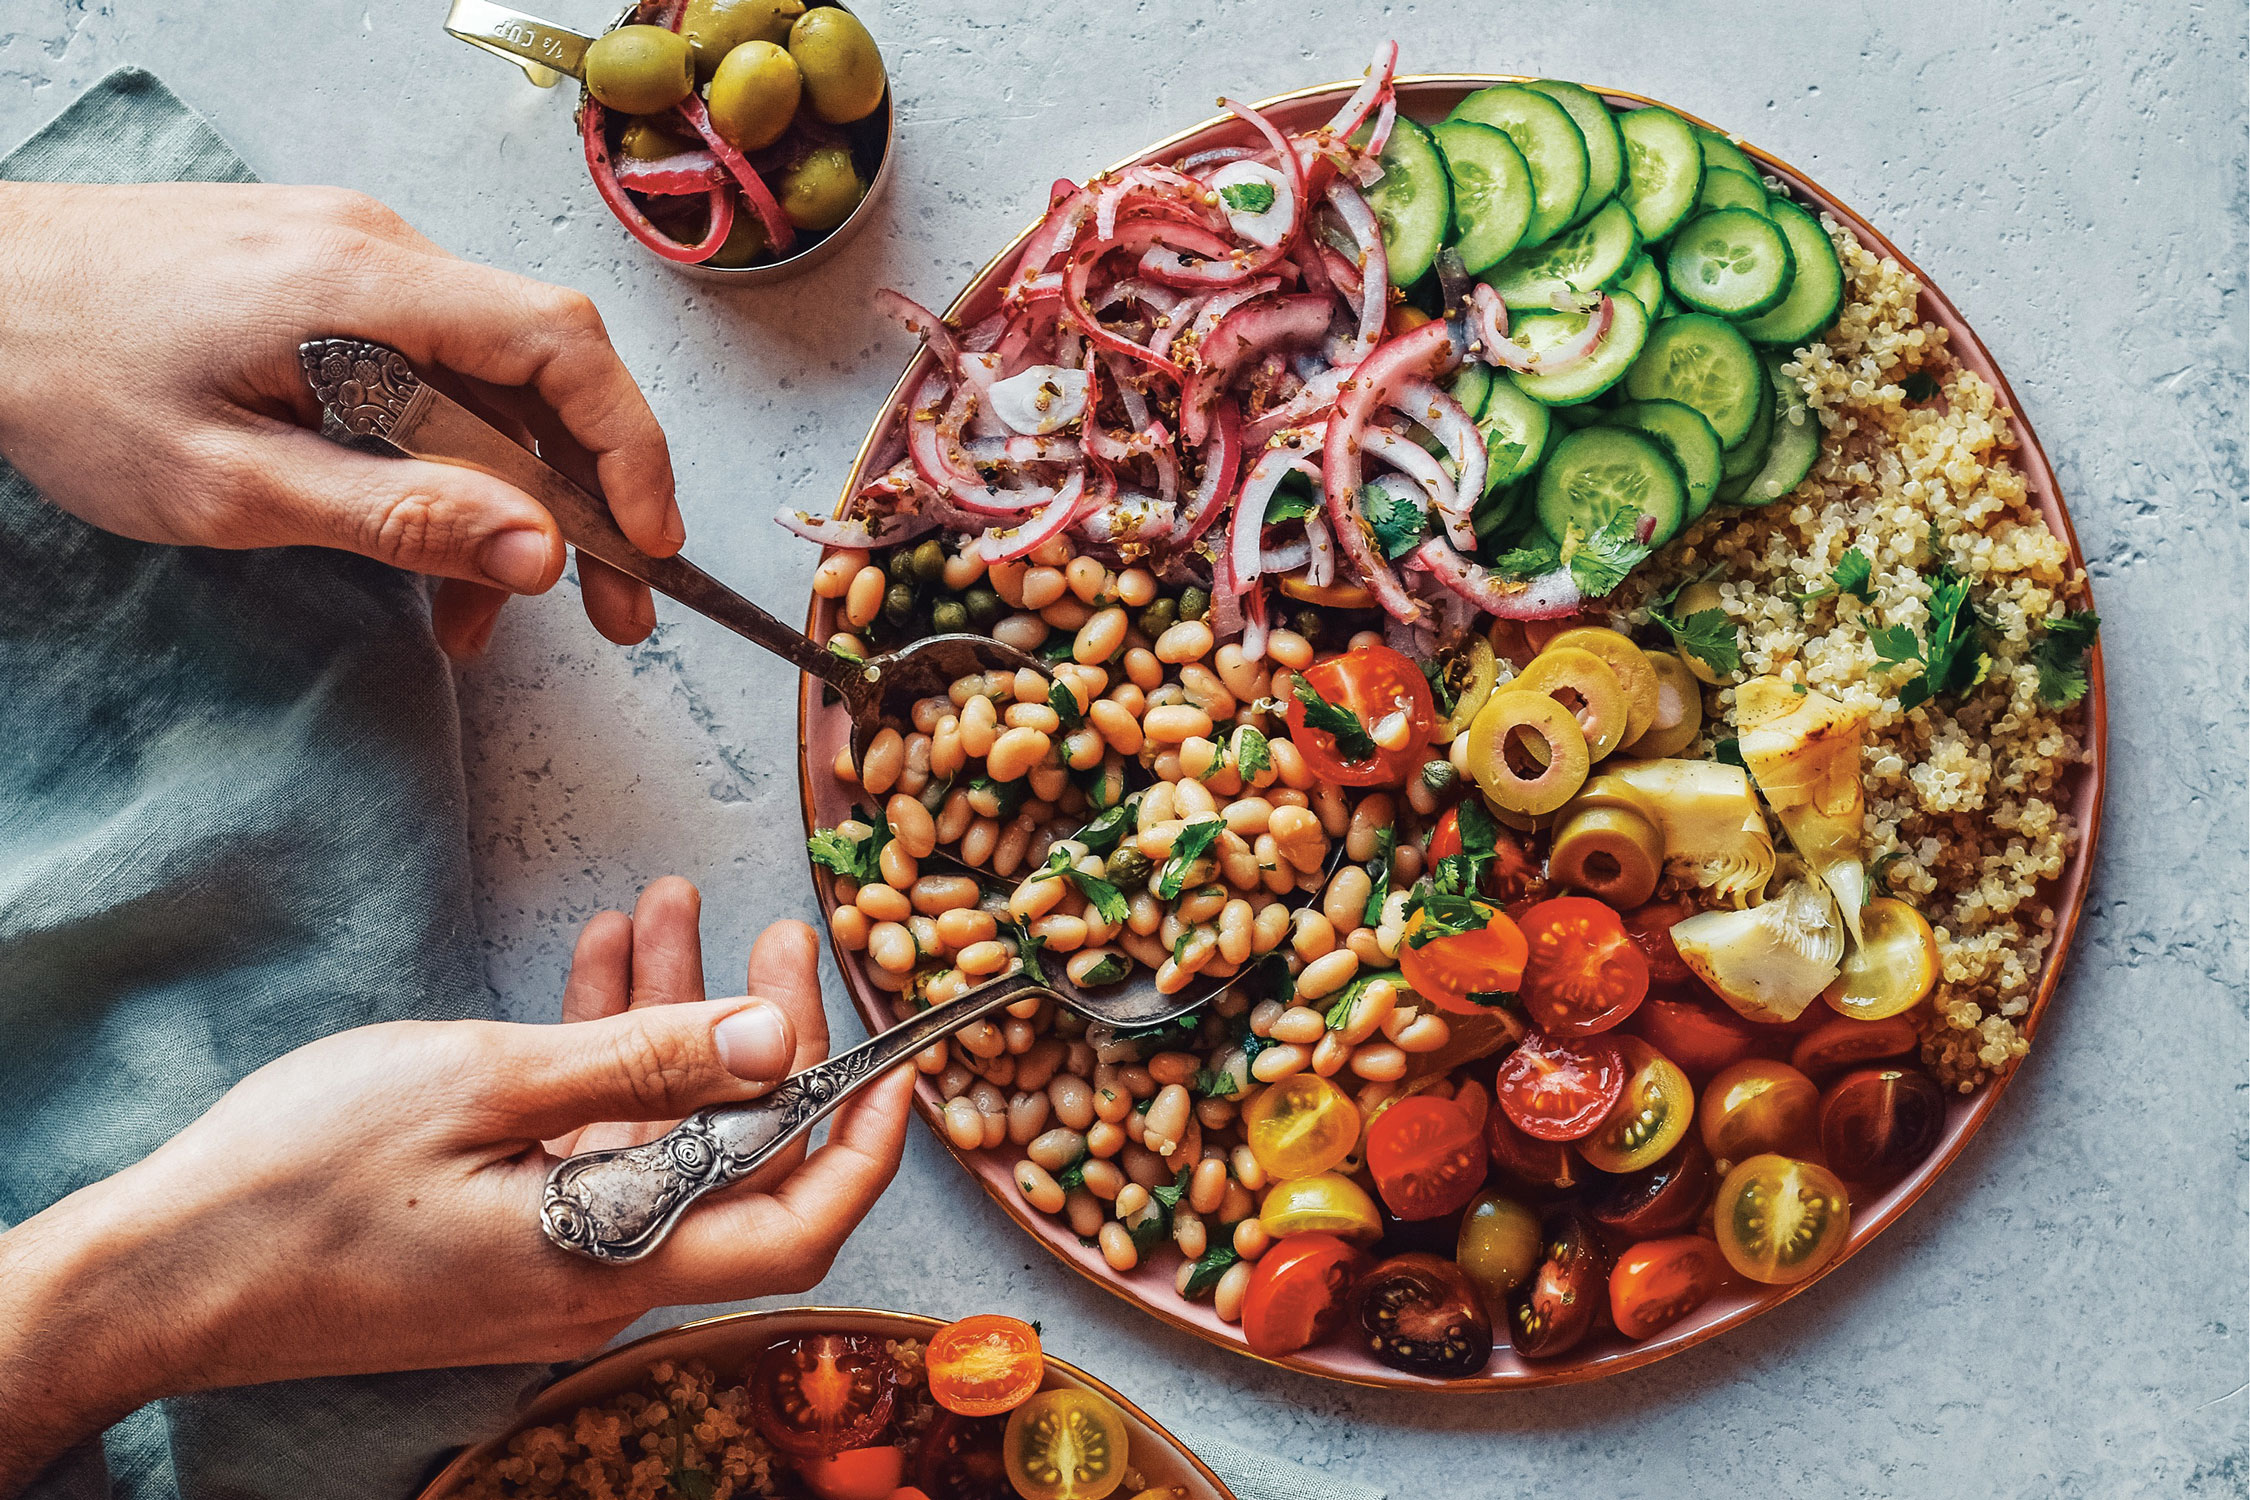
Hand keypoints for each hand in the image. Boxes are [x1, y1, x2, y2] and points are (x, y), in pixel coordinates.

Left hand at [0, 180, 679, 657]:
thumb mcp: (232, 486)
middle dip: (588, 498)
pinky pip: (427, 374)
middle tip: (610, 611)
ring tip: (481, 616)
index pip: (561, 344)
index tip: (650, 544)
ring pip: (484, 386)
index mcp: (364, 288)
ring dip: (507, 499)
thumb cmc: (66, 379)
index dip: (631, 446)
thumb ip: (398, 518)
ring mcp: (353, 262)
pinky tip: (423, 541)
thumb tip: (544, 552)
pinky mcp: (326, 284)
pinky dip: (447, 462)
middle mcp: (379, 254)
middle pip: (541, 371)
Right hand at [0, 879, 912, 1492]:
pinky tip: (599, 956)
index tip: (902, 1061)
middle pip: (734, 1158)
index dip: (866, 1143)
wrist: (159, 1271)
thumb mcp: (487, 1087)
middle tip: (771, 935)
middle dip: (762, 1038)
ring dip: (671, 1020)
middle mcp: (602, 1274)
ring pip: (656, 1132)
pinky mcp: (502, 1232)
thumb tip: (770, 1041)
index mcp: (617, 1259)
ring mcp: (551, 1256)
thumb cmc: (304, 1181)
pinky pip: (586, 1140)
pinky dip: (602, 1052)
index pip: (799, 1223)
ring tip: (670, 905)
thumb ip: (641, 1063)